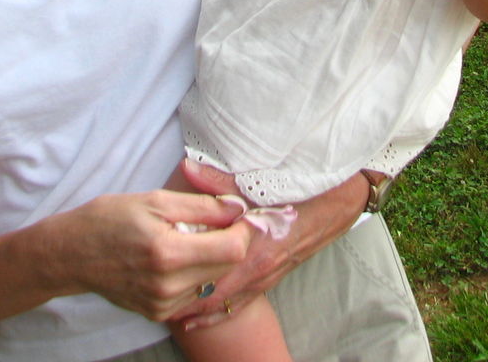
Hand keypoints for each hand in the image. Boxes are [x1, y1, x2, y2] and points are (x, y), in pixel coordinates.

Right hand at [61, 189, 252, 321]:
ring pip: (212, 280)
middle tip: (210, 223)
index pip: (233, 249)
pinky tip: (172, 259)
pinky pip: (193, 293)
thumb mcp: (155, 201)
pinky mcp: (158, 313)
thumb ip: (202, 206)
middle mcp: (168, 286)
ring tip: (184, 240)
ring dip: (209, 258)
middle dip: (228, 242)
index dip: (241, 229)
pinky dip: (192, 274)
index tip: (234, 215)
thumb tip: (237, 208)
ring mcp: (163, 304)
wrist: (72, 254)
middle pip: (227, 267)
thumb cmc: (109, 219)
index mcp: (169, 253)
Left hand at [169, 159, 366, 330]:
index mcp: (251, 247)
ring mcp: (265, 277)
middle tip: (151, 298)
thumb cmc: (299, 191)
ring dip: (197, 309)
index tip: (153, 274)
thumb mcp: (259, 183)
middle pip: (212, 295)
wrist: (336, 204)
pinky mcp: (271, 279)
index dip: (180, 276)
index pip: (208, 271)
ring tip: (167, 312)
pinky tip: (197, 318)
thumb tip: (188, 168)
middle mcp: (257, 270)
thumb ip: (221, 181)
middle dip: (182, 299)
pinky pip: (240, 303)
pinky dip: (217, 312)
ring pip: (224, 303)